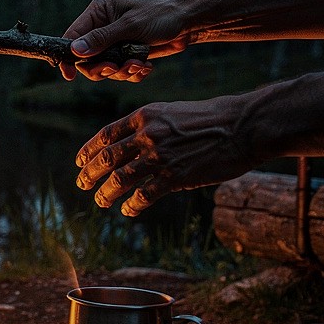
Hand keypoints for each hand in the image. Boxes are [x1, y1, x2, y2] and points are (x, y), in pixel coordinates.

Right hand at [58, 0, 197, 80]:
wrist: (189, 22)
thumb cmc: (162, 15)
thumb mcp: (130, 26)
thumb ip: (102, 39)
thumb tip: (75, 51)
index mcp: (99, 11)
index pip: (73, 36)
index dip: (69, 56)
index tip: (69, 74)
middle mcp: (103, 26)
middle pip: (86, 57)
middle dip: (101, 67)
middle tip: (115, 68)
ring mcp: (115, 41)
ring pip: (104, 67)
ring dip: (120, 71)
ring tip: (137, 64)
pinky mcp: (126, 53)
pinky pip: (119, 71)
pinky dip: (131, 73)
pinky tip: (144, 66)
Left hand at [75, 98, 258, 216]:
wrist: (243, 126)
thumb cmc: (212, 118)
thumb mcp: (172, 112)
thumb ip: (149, 126)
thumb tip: (130, 144)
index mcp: (144, 116)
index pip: (106, 135)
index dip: (88, 151)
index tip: (80, 162)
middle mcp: (147, 135)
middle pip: (107, 158)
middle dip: (90, 174)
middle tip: (82, 185)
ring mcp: (161, 156)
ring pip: (121, 178)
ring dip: (106, 192)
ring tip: (101, 201)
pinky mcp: (176, 176)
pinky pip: (145, 194)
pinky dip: (132, 205)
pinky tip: (128, 210)